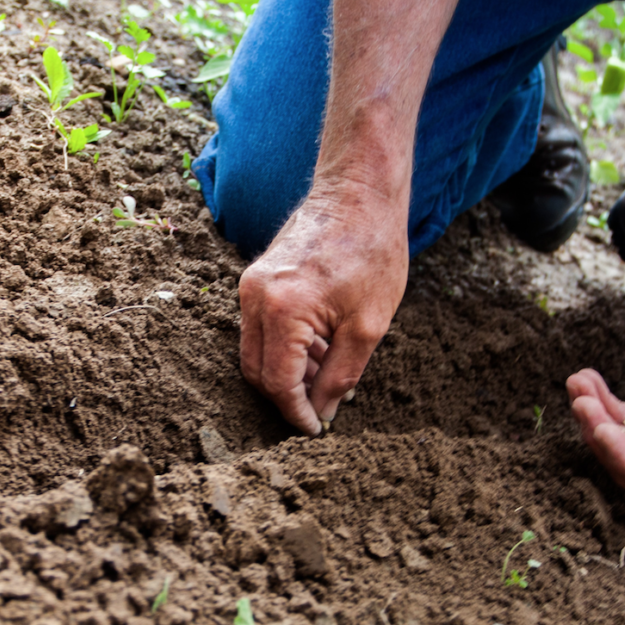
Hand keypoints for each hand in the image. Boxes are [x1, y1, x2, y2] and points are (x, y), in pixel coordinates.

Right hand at [239, 180, 407, 435]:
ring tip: (331, 373)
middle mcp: (255, 297)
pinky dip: (286, 347)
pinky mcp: (257, 278)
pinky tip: (322, 348)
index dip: (296, 413)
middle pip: (257, 371)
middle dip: (288, 396)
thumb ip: (340, 376)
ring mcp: (251, 285)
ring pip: (257, 351)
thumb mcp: (368, 327)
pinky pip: (262, 328)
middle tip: (322, 409)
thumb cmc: (373, 253)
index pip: (277, 383)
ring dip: (289, 372)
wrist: (360, 193)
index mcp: (282, 310)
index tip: (315, 430)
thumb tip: (323, 413)